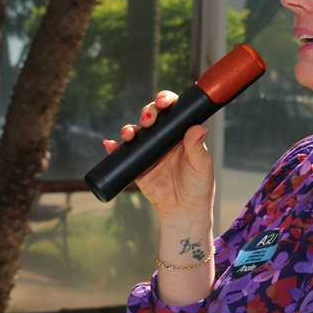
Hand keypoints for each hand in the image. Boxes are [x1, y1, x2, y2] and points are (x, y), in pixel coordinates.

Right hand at [103, 90, 214, 223]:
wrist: (184, 211)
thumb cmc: (199, 186)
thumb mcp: (202, 166)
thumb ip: (197, 148)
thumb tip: (198, 128)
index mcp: (181, 132)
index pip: (172, 110)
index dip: (166, 101)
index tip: (163, 101)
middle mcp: (164, 138)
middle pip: (151, 116)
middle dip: (147, 113)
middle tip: (148, 120)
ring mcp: (149, 150)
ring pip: (136, 132)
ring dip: (129, 129)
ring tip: (129, 135)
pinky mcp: (137, 165)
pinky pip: (123, 154)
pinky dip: (114, 148)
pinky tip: (110, 145)